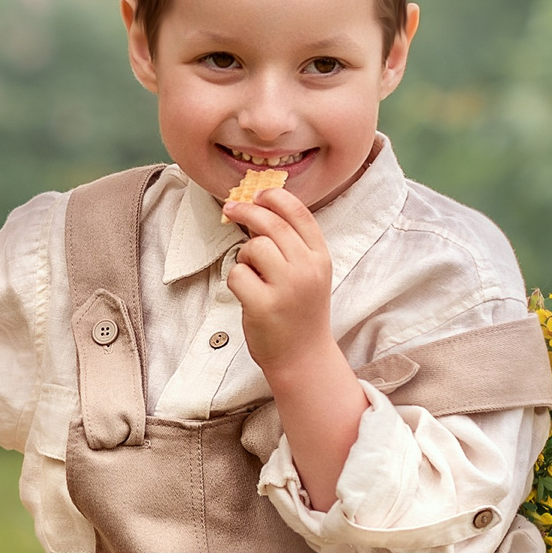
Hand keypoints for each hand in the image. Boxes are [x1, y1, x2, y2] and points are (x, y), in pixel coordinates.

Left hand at [223, 188, 367, 508]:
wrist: (303, 359)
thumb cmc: (300, 313)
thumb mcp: (309, 275)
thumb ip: (292, 246)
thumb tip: (257, 210)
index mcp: (321, 257)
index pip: (299, 213)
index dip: (275, 197)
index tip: (258, 194)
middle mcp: (307, 269)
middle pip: (271, 223)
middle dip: (247, 211)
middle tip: (231, 209)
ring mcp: (287, 287)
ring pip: (253, 247)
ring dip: (244, 257)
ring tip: (253, 277)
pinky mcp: (264, 305)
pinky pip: (237, 274)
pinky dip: (235, 281)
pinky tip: (247, 295)